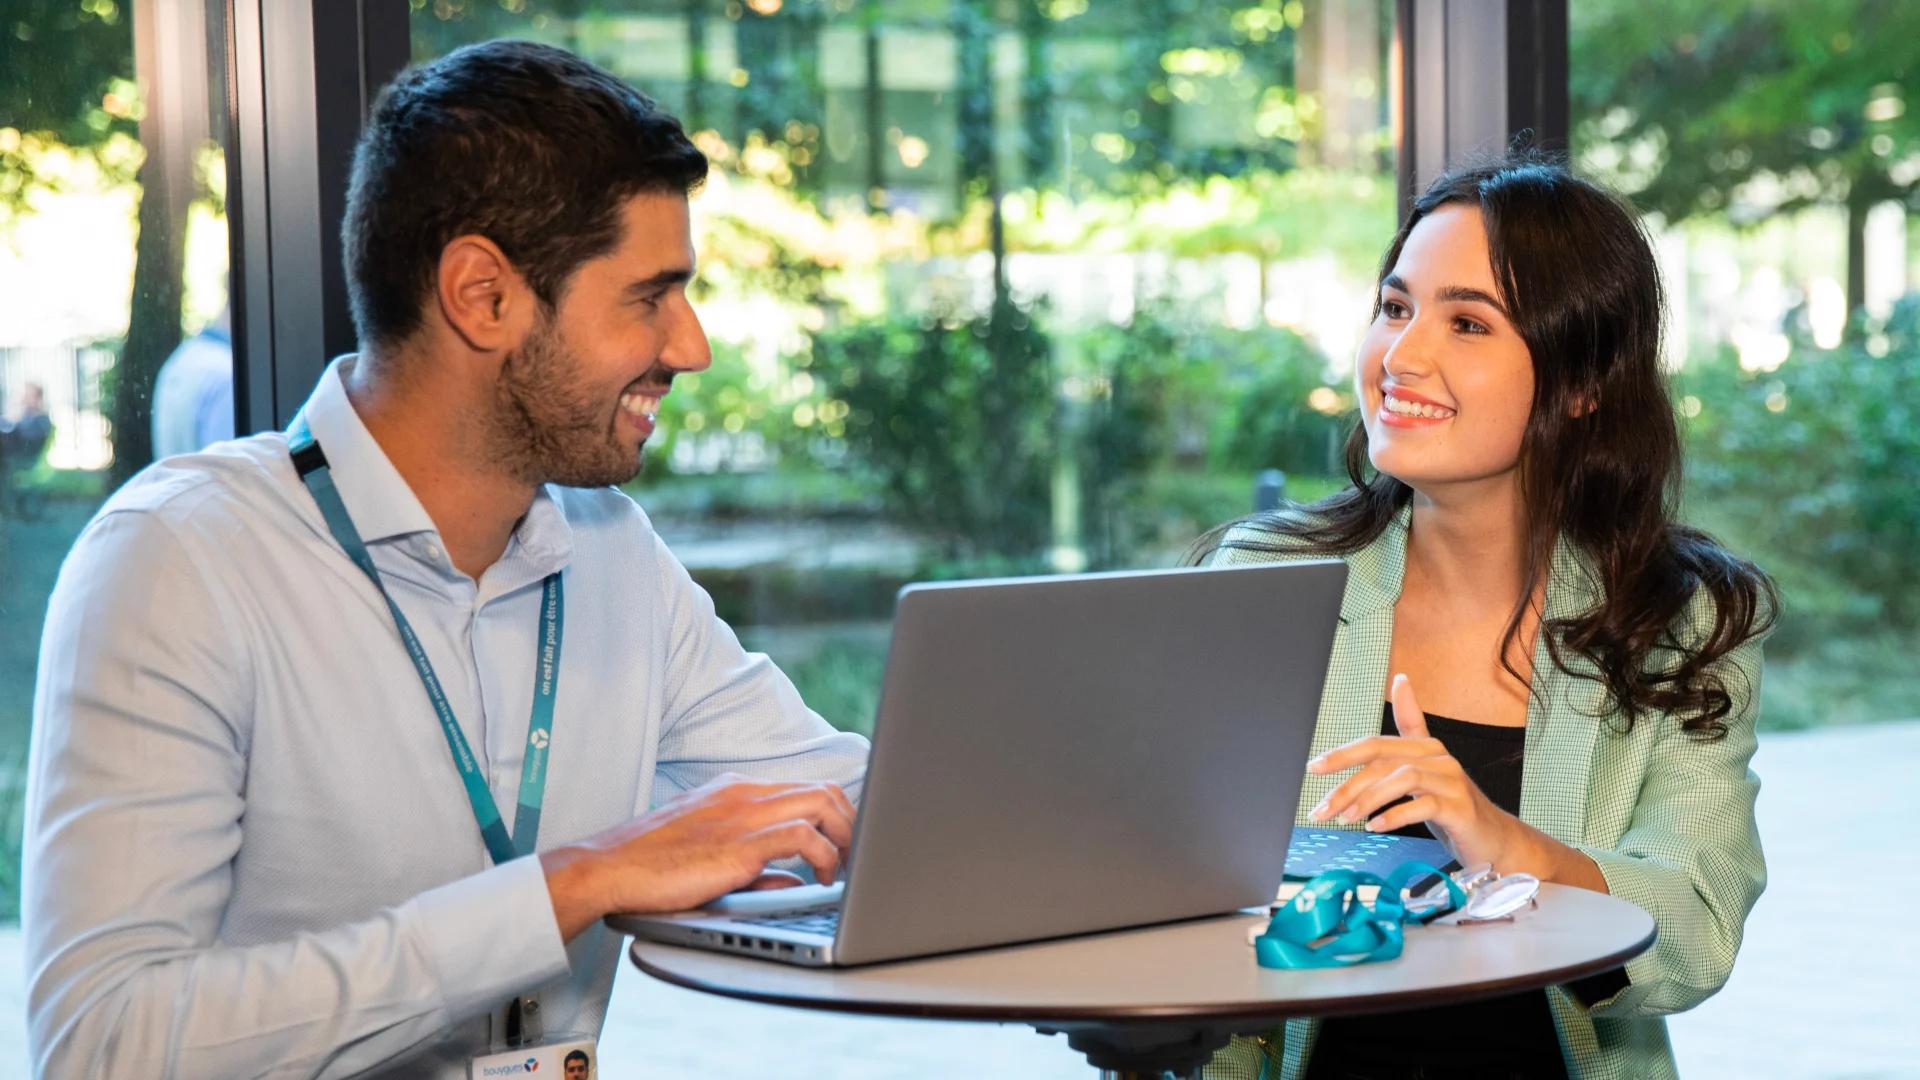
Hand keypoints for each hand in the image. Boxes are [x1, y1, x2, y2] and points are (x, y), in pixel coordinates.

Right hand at [539, 773, 855, 940]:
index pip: (803, 788)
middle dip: (851, 821)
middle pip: (824, 789)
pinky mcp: (739, 843)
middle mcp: (743, 794)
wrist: (606, 868)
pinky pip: (802, 836)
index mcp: (735, 792)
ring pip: (821, 802)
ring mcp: (742, 814)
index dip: (836, 813)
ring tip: (845, 868)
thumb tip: (790, 879)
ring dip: (845, 836)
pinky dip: (823, 855)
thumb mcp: (708, 854)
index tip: (847, 841)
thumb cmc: (649, 867)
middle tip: (855, 857)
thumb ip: (753, 861)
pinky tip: (821, 878)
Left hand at [1305, 674, 1520, 867]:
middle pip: (1382, 762)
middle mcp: (1438, 757)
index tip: (1312, 767)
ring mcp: (1452, 781)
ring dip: (1368, 800)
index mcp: (1424, 746)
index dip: (1342, 754)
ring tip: (1347, 819)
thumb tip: (1401, 680)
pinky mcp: (1460, 807)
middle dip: (1346, 786)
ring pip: (1401, 779)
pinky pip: (1423, 805)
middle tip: (1321, 810)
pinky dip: (1394, 815)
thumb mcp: (1423, 770)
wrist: (1492, 838)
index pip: (1375, 745)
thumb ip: (1408, 733)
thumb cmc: (1451, 805)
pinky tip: (1376, 826)